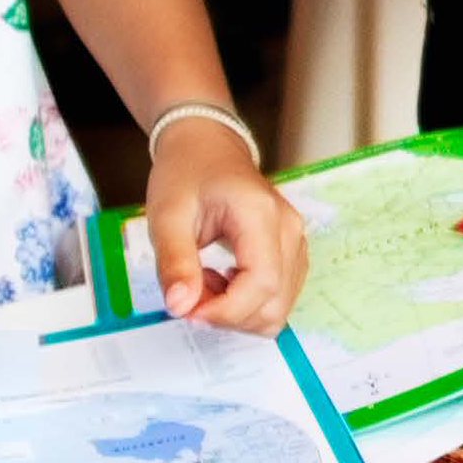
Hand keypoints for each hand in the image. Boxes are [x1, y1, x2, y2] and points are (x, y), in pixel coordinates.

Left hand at [138, 123, 308, 334]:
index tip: (186, 309)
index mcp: (261, 215)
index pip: (262, 283)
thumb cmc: (186, 173)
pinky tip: (219, 279)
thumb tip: (180, 307)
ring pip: (277, 309)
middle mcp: (290, 231)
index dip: (225, 310)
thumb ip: (174, 263)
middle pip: (274, 305)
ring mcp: (295, 243)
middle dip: (227, 315)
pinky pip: (275, 298)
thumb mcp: (166, 215)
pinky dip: (243, 303)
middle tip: (189, 291)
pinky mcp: (291, 254)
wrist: (206, 147)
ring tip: (203, 281)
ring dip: (234, 311)